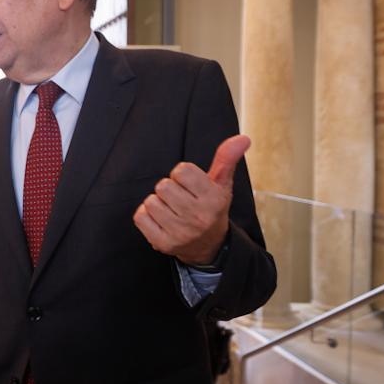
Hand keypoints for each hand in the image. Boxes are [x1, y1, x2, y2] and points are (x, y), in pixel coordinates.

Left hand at [133, 135, 249, 266]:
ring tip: (172, 211)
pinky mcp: (163, 243)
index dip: (182, 175)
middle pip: (163, 185)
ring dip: (157, 203)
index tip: (190, 185)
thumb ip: (227, 158)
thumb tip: (242, 138)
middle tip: (180, 199)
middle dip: (169, 189)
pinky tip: (161, 221)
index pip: (181, 170)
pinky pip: (140, 217)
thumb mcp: (221, 184)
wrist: (208, 245)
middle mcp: (198, 216)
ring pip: (151, 201)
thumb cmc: (211, 207)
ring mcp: (180, 232)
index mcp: (213, 199)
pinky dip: (146, 216)